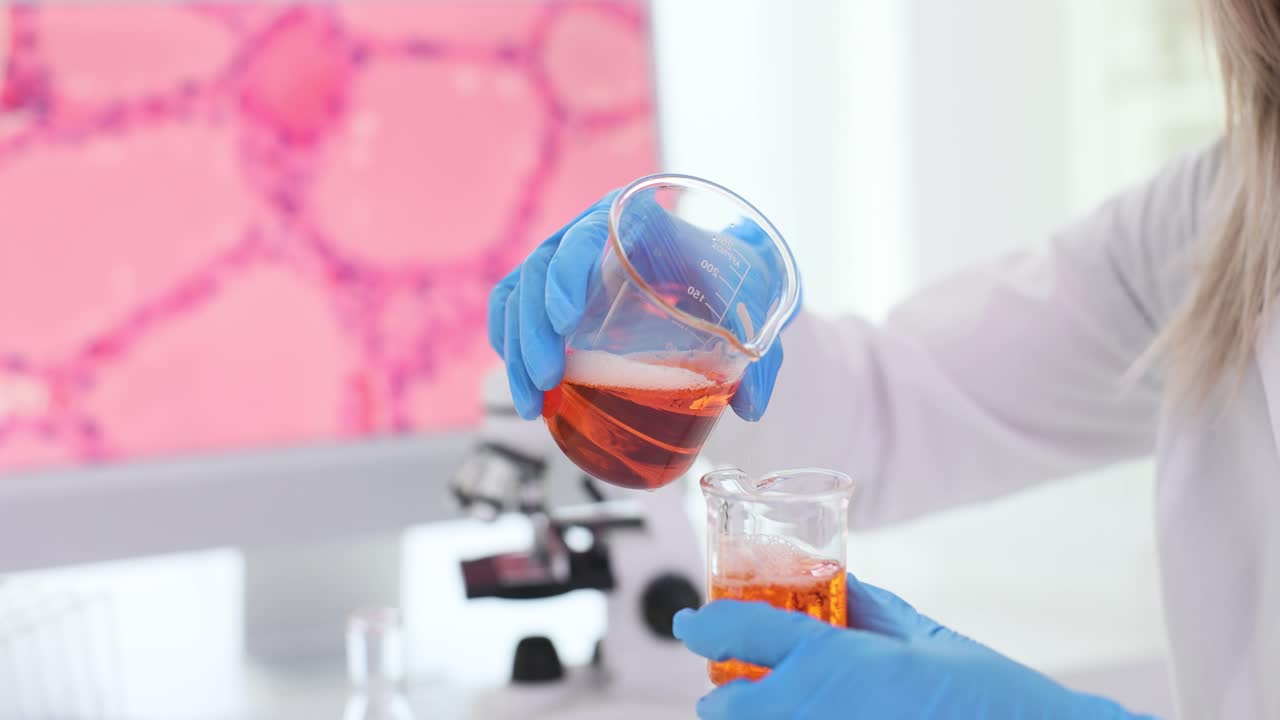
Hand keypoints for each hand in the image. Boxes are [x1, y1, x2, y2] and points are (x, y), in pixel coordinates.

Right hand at [487, 192, 792, 420]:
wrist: (727, 270)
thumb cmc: (738, 278)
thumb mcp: (756, 305)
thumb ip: (762, 353)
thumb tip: (752, 408)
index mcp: (635, 219)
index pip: (583, 236)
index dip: (565, 275)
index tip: (563, 321)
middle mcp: (591, 233)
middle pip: (539, 270)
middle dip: (531, 329)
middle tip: (547, 381)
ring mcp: (569, 262)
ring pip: (519, 295)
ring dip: (516, 350)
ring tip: (534, 404)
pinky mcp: (559, 291)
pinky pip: (516, 309)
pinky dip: (509, 344)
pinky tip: (522, 383)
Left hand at [673, 575, 1156, 719]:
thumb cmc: (985, 694)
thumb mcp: (923, 636)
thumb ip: (867, 608)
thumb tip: (840, 589)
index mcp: (825, 659)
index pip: (735, 631)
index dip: (702, 624)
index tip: (690, 622)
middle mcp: (804, 710)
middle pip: (723, 708)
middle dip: (724, 696)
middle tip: (736, 685)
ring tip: (789, 706)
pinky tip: (827, 718)